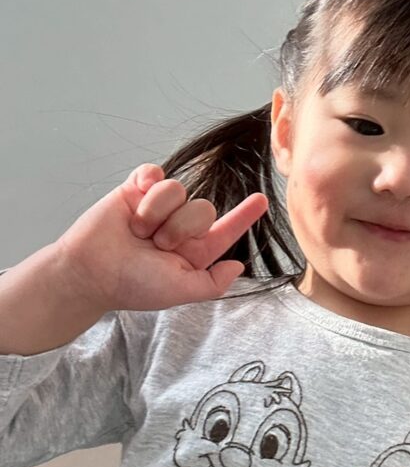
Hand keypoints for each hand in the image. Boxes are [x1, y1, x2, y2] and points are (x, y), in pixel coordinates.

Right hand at [53, 163, 267, 313]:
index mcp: (194, 250)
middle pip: (204, 208)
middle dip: (180, 227)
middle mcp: (179, 226)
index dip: (244, 215)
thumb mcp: (179, 291)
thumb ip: (212, 283)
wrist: (90, 271)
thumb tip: (238, 266)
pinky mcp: (136, 190)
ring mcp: (158, 207)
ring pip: (178, 190)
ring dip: (157, 213)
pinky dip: (147, 185)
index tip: (262, 200)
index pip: (225, 230)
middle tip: (156, 244)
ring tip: (138, 232)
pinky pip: (155, 174)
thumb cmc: (132, 285)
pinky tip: (136, 198)